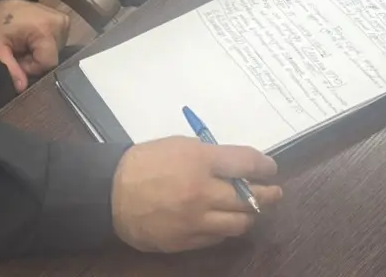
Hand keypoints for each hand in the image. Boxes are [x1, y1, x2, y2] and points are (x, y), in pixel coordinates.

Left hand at [0, 0, 70, 92]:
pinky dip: (45, 45)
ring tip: (25, 45)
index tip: (18, 60)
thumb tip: (22, 88)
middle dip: (35, 61)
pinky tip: (33, 40)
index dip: (32, 67)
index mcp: (46, 30)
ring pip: (56, 52)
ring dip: (40, 54)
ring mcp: (65, 21)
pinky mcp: (65, 21)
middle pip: (52, 58)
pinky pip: (57, 43)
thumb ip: (10, 68)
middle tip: (19, 52)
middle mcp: (61, 25)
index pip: (48, 63)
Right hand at [112, 138, 280, 252]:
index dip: (265, 166)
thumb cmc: (146, 162)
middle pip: (249, 197)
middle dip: (268, 194)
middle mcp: (203, 191)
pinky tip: (228, 221)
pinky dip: (226, 228)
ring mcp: (195, 220)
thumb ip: (212, 155)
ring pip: (238, 223)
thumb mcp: (181, 145)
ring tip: (254, 210)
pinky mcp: (185, 241)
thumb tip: (236, 167)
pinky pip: (217, 237)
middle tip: (275, 192)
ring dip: (250, 215)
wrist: (111, 193)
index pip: (247, 164)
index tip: (270, 169)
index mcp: (202, 161)